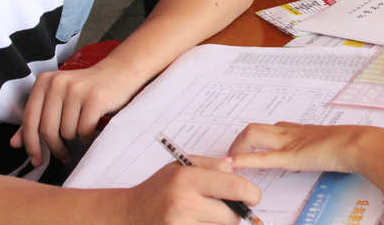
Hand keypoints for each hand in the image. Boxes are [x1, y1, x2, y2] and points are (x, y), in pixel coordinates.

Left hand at [10, 63, 139, 164]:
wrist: (120, 73)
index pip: (30, 119)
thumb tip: (15, 143)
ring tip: (82, 132)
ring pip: (66, 132)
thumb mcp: (58, 98)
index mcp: (44, 81)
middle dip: (54, 148)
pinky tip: (92, 131)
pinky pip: (83, 130)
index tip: (36, 159)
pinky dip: (87, 137)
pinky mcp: (95, 98)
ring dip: (74, 139)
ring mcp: (77, 89)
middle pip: (47, 129)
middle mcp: (58, 82)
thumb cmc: (87, 90)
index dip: (31, 144)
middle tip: (63, 155)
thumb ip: (37, 118)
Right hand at [121, 155, 261, 224]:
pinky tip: (199, 221)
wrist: (129, 214)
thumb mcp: (182, 166)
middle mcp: (184, 204)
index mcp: (187, 179)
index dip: (251, 193)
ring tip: (206, 213)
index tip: (254, 195)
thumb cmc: (157, 188)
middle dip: (234, 211)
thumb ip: (212, 165)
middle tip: (227, 206)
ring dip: (221, 223)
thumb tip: (238, 170)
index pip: (234, 187)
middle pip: (231, 215)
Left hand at [228, 122, 373, 173]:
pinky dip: (245, 161)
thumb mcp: (329, 143)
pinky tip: (233, 165)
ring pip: (253, 135)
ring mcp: (288, 143)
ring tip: (231, 162)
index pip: (269, 129)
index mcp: (298, 130)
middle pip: (254, 128)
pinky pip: (263, 157)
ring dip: (237, 148)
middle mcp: (289, 132)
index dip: (253, 138)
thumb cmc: (348, 143)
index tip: (246, 148)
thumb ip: (319, 146)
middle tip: (232, 157)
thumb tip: (320, 154)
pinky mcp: (290, 157)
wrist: (355, 143)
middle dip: (239, 142)